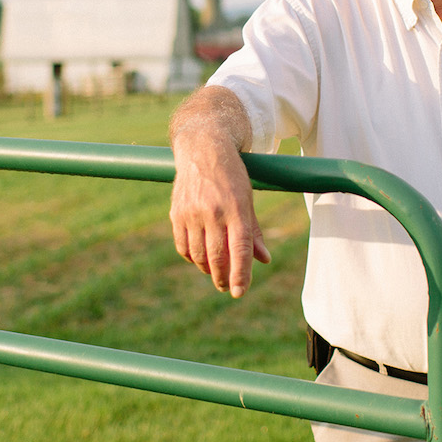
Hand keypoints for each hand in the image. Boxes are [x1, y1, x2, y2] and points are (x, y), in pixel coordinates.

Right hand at [169, 140, 269, 296]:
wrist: (203, 149)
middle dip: (223, 278)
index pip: (240, 249)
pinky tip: (199, 258)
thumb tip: (264, 260)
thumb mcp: (248, 199)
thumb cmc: (231, 176)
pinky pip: (183, 245)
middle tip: (227, 287)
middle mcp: (213, 211)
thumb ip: (254, 231)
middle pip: (217, 256)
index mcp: (236, 207)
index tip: (240, 292)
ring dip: (207, 269)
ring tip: (215, 273)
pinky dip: (191, 257)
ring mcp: (192, 212)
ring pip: (198, 254)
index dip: (241, 274)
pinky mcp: (176, 212)